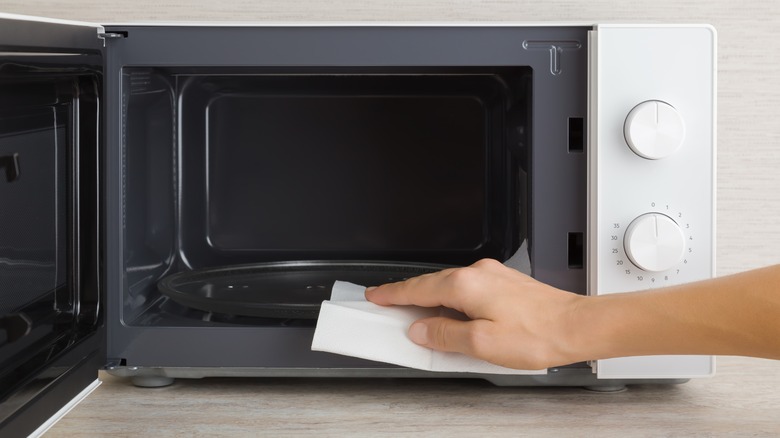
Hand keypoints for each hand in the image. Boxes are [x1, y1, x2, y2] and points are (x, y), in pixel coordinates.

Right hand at [365, 259, 586, 369]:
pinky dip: (452, 300)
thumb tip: (421, 331)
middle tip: (388, 306)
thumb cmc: (537, 334)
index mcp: (465, 285)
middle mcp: (477, 273)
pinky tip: (453, 316)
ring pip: (449, 286)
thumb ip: (445, 336)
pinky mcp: (503, 282)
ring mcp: (492, 275)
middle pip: (431, 284)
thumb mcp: (481, 343)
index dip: (392, 294)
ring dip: (431, 299)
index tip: (376, 296)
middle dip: (408, 296)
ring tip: (418, 319)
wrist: (577, 326)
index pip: (417, 288)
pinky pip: (467, 289)